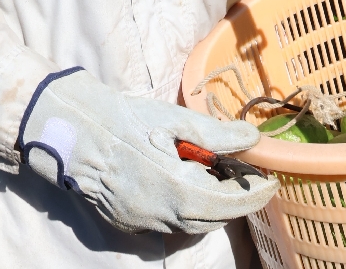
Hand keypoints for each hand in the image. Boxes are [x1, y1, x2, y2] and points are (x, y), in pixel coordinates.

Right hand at [18, 69, 276, 233]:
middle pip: (214, 218)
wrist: (75, 132)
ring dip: (209, 204)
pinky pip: (168, 223)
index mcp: (179, 191)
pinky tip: (181, 181)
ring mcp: (144, 225)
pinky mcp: (129, 224)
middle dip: (234, 199)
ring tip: (212, 173)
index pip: (231, 204)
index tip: (270, 181)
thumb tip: (253, 140)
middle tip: (242, 171)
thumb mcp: (175, 120)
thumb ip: (217, 135)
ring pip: (191, 224)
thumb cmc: (127, 120)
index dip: (255, 194)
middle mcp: (164, 218)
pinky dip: (183, 208)